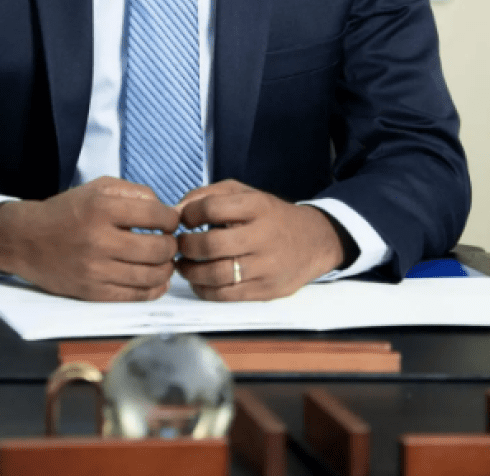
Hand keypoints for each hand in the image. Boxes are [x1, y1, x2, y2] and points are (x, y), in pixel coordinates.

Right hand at [0, 177, 178, 300]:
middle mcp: (99, 240)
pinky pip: (135, 296)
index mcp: (102, 208)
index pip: (156, 215)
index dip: (171, 219)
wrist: (27, 239)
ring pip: (151, 275)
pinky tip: (156, 280)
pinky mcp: (92, 292)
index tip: (169, 221)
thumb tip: (166, 211)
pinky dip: (153, 289)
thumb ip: (135, 192)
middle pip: (158, 249)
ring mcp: (95, 270)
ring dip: (166, 268)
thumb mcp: (99, 188)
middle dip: (172, 245)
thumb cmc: (68, 210)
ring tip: (164, 261)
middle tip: (169, 242)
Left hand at [176, 180, 345, 300]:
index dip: (189, 214)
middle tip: (178, 245)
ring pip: (216, 274)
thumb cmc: (269, 215)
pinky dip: (204, 290)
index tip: (183, 219)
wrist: (313, 241)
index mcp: (257, 206)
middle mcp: (263, 236)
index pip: (212, 208)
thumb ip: (209, 195)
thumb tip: (176, 210)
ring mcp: (266, 266)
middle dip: (186, 246)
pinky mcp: (266, 290)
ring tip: (183, 265)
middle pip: (211, 244)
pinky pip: (226, 295)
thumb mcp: (245, 193)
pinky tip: (198, 281)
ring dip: (190, 271)